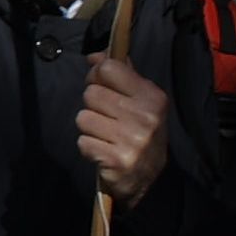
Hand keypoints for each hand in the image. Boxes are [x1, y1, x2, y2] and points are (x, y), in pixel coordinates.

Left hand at [72, 54, 173, 202]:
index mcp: (152, 96)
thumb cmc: (140, 133)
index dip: (97, 75)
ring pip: (83, 118)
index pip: (109, 68)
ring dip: (89, 128)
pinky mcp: (116, 159)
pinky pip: (83, 142)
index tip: (101, 86)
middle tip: (106, 118)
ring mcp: (131, 139)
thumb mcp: (140, 101)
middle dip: (93, 106)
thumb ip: (120, 75)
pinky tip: (103, 151)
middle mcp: (145, 116)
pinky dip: (89, 147)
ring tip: (106, 136)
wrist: (149, 180)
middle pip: (91, 93)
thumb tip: (95, 56)